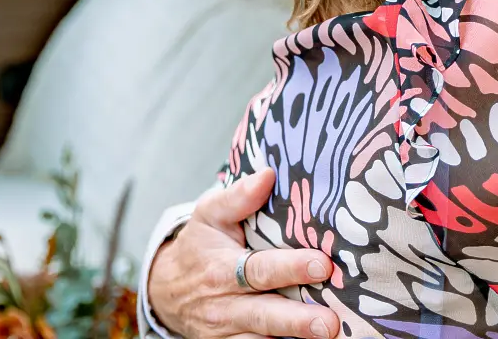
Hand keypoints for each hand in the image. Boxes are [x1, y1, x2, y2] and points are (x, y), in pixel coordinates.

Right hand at [147, 169, 339, 338]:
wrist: (167, 289)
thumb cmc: (200, 244)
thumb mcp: (210, 214)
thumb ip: (238, 196)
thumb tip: (268, 175)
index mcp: (222, 268)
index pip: (259, 269)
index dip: (291, 268)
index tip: (322, 264)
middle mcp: (225, 305)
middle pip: (264, 314)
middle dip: (298, 320)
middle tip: (330, 323)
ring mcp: (228, 331)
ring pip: (263, 337)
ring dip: (295, 337)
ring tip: (330, 333)